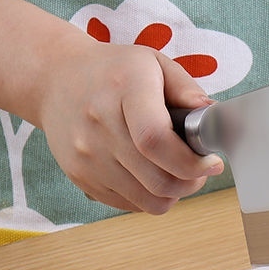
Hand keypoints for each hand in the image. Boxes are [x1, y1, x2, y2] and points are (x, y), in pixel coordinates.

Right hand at [38, 40, 224, 213]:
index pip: (156, 141)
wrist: (55, 80)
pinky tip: (150, 175)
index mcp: (124, 89)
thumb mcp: (154, 63)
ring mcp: (88, 156)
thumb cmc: (113, 72)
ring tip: (176, 173)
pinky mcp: (82, 178)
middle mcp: (100, 124)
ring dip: (173, 194)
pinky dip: (149, 197)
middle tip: (198, 171)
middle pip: (158, 180)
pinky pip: (131, 206)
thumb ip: (187, 89)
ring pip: (149, 201)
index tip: (210, 162)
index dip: (191, 162)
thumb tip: (213, 117)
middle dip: (190, 182)